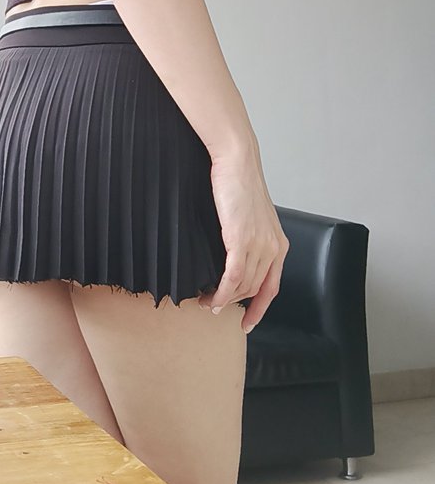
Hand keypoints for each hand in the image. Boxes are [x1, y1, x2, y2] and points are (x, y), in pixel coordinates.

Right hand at [198, 144, 289, 333]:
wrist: (237, 161)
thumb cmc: (239, 183)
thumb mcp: (251, 215)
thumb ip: (250, 236)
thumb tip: (233, 254)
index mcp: (279, 244)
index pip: (272, 287)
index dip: (260, 308)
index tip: (247, 322)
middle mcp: (274, 248)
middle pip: (254, 289)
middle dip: (233, 304)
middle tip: (212, 306)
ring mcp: (259, 245)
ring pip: (243, 286)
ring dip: (222, 299)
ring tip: (205, 301)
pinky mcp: (242, 240)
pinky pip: (232, 276)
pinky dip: (220, 291)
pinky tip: (209, 296)